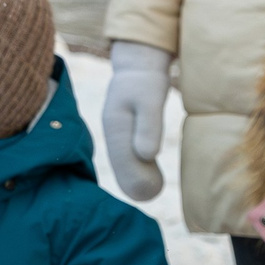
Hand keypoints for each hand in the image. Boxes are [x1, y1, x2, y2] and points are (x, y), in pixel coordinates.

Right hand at [101, 41, 170, 200]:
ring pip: (123, 158)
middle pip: (119, 161)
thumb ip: (150, 126)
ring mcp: (116, 131)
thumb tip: (148, 155)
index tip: (147, 194)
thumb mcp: (151, 100)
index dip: (133, 176)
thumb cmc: (147, 82)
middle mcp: (112, 130)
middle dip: (132, 181)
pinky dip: (138, 165)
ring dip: (135, 176)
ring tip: (151, 193)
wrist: (139, 67)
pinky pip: (128, 153)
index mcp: (114, 124)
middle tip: (150, 197)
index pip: (122, 157)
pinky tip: (150, 177)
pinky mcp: (125, 131)